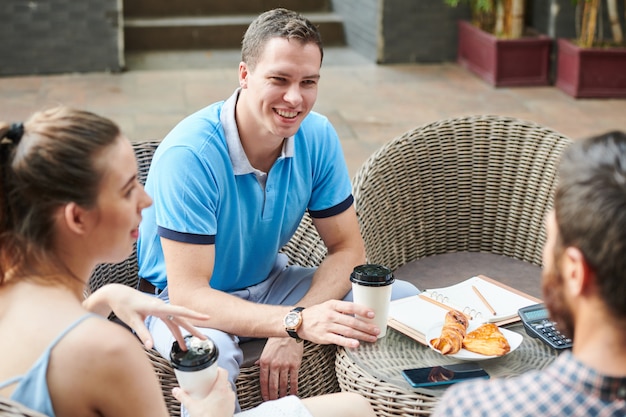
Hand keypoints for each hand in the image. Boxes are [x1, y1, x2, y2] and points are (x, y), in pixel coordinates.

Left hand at [84, 283, 209, 348]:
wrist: (117, 294)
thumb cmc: (124, 305)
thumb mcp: (131, 320)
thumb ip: (142, 333)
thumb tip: (151, 347)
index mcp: (157, 307)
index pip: (179, 311)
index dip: (194, 315)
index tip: (207, 318)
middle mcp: (162, 306)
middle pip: (181, 318)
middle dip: (193, 329)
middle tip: (204, 339)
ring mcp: (160, 309)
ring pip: (176, 321)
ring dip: (182, 333)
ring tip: (187, 347)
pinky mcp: (157, 311)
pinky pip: (169, 321)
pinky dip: (174, 330)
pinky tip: (178, 338)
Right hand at [172, 368, 234, 416]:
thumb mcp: (192, 406)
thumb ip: (183, 397)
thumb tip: (176, 391)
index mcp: (221, 389)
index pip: (223, 372)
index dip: (218, 369)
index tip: (212, 370)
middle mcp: (228, 394)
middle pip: (225, 381)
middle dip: (217, 381)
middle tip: (209, 382)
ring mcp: (231, 401)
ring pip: (228, 390)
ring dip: (221, 390)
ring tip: (212, 392)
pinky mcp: (232, 409)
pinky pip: (229, 399)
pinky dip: (224, 398)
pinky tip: (216, 402)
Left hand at [257, 337, 302, 400]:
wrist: (290, 330)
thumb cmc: (277, 338)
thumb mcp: (265, 348)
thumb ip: (261, 359)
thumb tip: (255, 365)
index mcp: (265, 361)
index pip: (263, 381)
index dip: (264, 391)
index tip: (265, 397)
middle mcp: (274, 364)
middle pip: (273, 385)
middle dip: (273, 395)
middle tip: (273, 401)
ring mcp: (285, 365)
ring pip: (283, 384)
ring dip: (282, 394)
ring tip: (282, 399)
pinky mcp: (294, 364)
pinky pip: (293, 380)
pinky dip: (293, 388)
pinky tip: (293, 392)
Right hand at [298, 299, 379, 347]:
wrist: (300, 322)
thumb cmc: (317, 313)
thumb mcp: (328, 305)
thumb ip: (342, 309)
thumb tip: (360, 313)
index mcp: (332, 305)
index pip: (350, 306)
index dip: (362, 310)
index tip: (372, 314)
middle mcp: (330, 315)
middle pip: (351, 321)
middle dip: (366, 327)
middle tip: (377, 330)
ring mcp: (327, 326)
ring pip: (348, 331)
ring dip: (362, 335)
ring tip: (372, 338)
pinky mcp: (324, 337)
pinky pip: (338, 340)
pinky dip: (348, 343)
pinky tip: (357, 344)